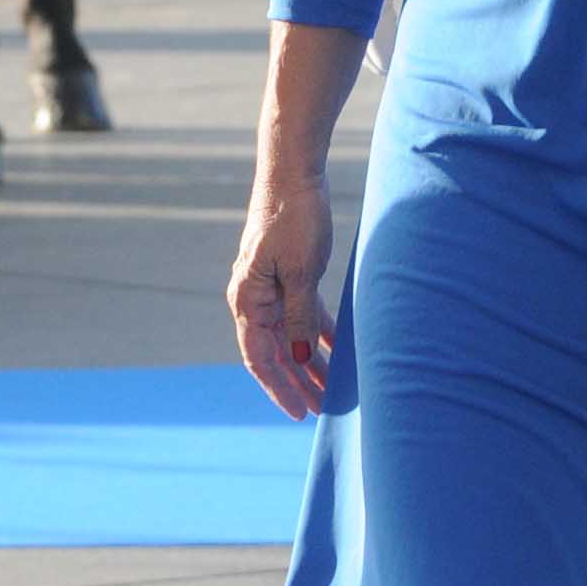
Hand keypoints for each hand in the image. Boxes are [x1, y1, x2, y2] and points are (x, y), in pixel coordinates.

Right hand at [228, 164, 337, 419]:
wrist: (293, 172)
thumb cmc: (293, 218)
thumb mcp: (301, 272)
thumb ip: (300, 318)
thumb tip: (302, 358)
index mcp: (247, 299)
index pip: (261, 358)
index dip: (280, 388)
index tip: (301, 413)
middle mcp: (254, 298)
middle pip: (276, 352)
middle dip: (299, 382)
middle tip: (324, 411)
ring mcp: (271, 287)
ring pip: (291, 335)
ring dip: (311, 362)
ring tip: (335, 389)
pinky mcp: (290, 274)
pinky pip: (303, 314)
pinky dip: (319, 333)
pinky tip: (339, 351)